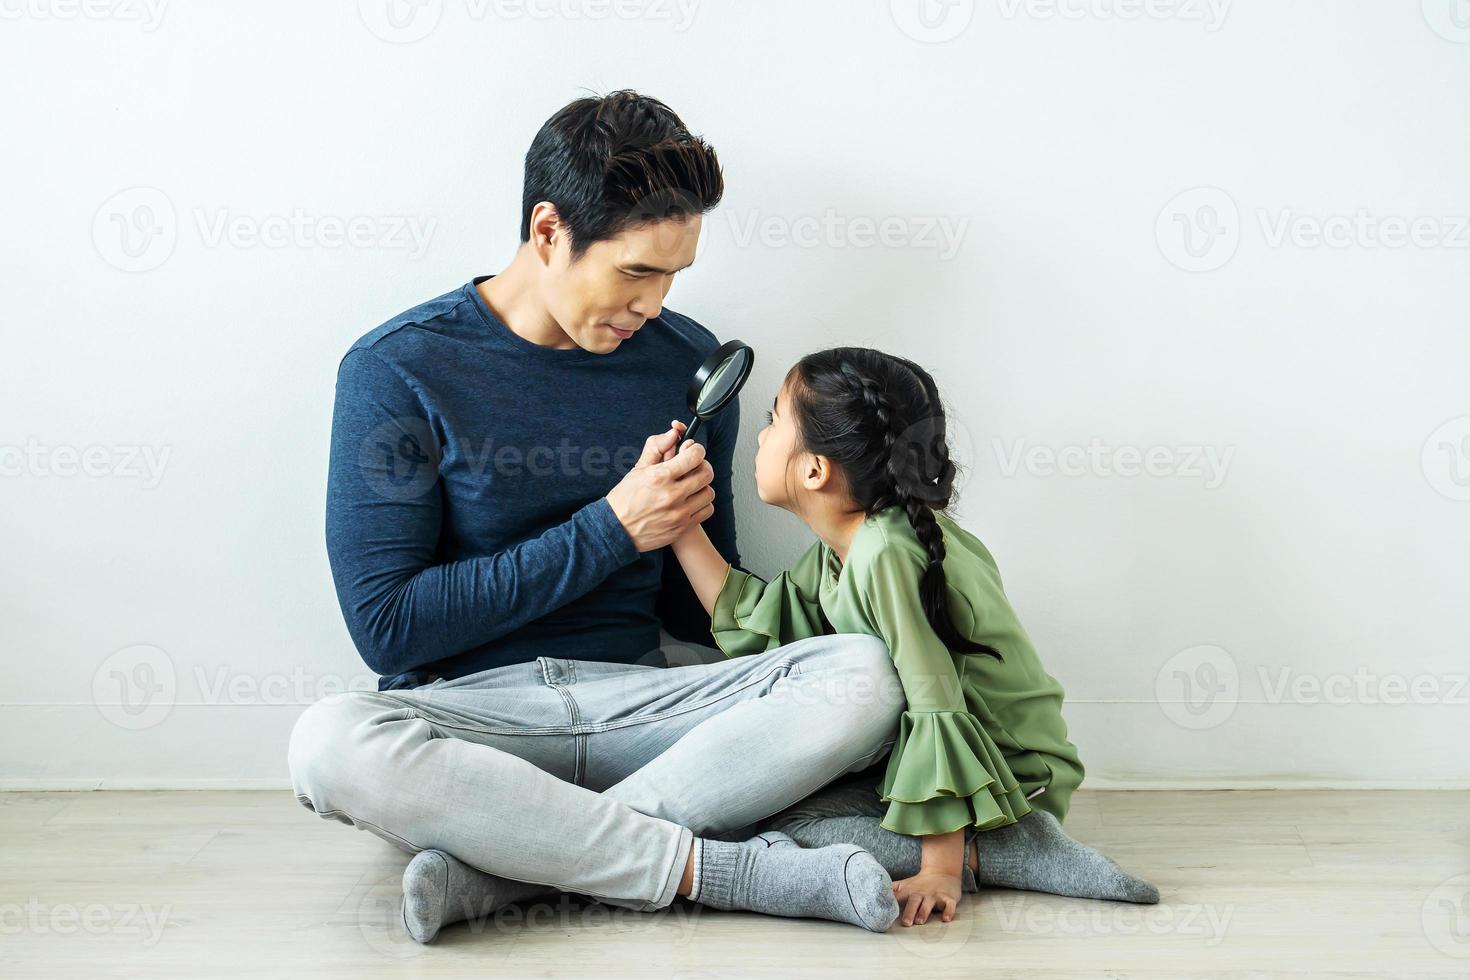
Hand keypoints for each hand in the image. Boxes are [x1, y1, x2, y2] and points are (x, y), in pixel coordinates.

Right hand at [606, 423, 714, 551]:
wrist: (617, 530)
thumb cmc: (626, 498)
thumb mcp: (638, 469)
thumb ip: (657, 447)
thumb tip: (674, 433)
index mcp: (659, 477)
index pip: (695, 456)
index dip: (697, 450)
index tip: (694, 451)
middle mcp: (671, 495)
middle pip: (706, 473)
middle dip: (702, 466)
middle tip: (694, 467)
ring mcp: (679, 513)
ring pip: (708, 492)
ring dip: (702, 486)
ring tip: (691, 486)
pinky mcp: (683, 527)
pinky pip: (707, 510)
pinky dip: (702, 504)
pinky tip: (691, 501)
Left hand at [892, 869, 962, 925]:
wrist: (941, 872)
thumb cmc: (919, 884)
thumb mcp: (903, 886)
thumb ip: (889, 892)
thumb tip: (869, 896)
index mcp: (909, 892)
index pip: (899, 898)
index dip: (892, 905)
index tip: (885, 914)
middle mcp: (921, 893)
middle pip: (914, 901)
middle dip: (909, 911)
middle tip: (905, 923)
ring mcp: (935, 895)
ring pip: (929, 903)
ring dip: (925, 912)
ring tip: (920, 921)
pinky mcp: (948, 898)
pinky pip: (949, 905)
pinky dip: (948, 911)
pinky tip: (946, 919)